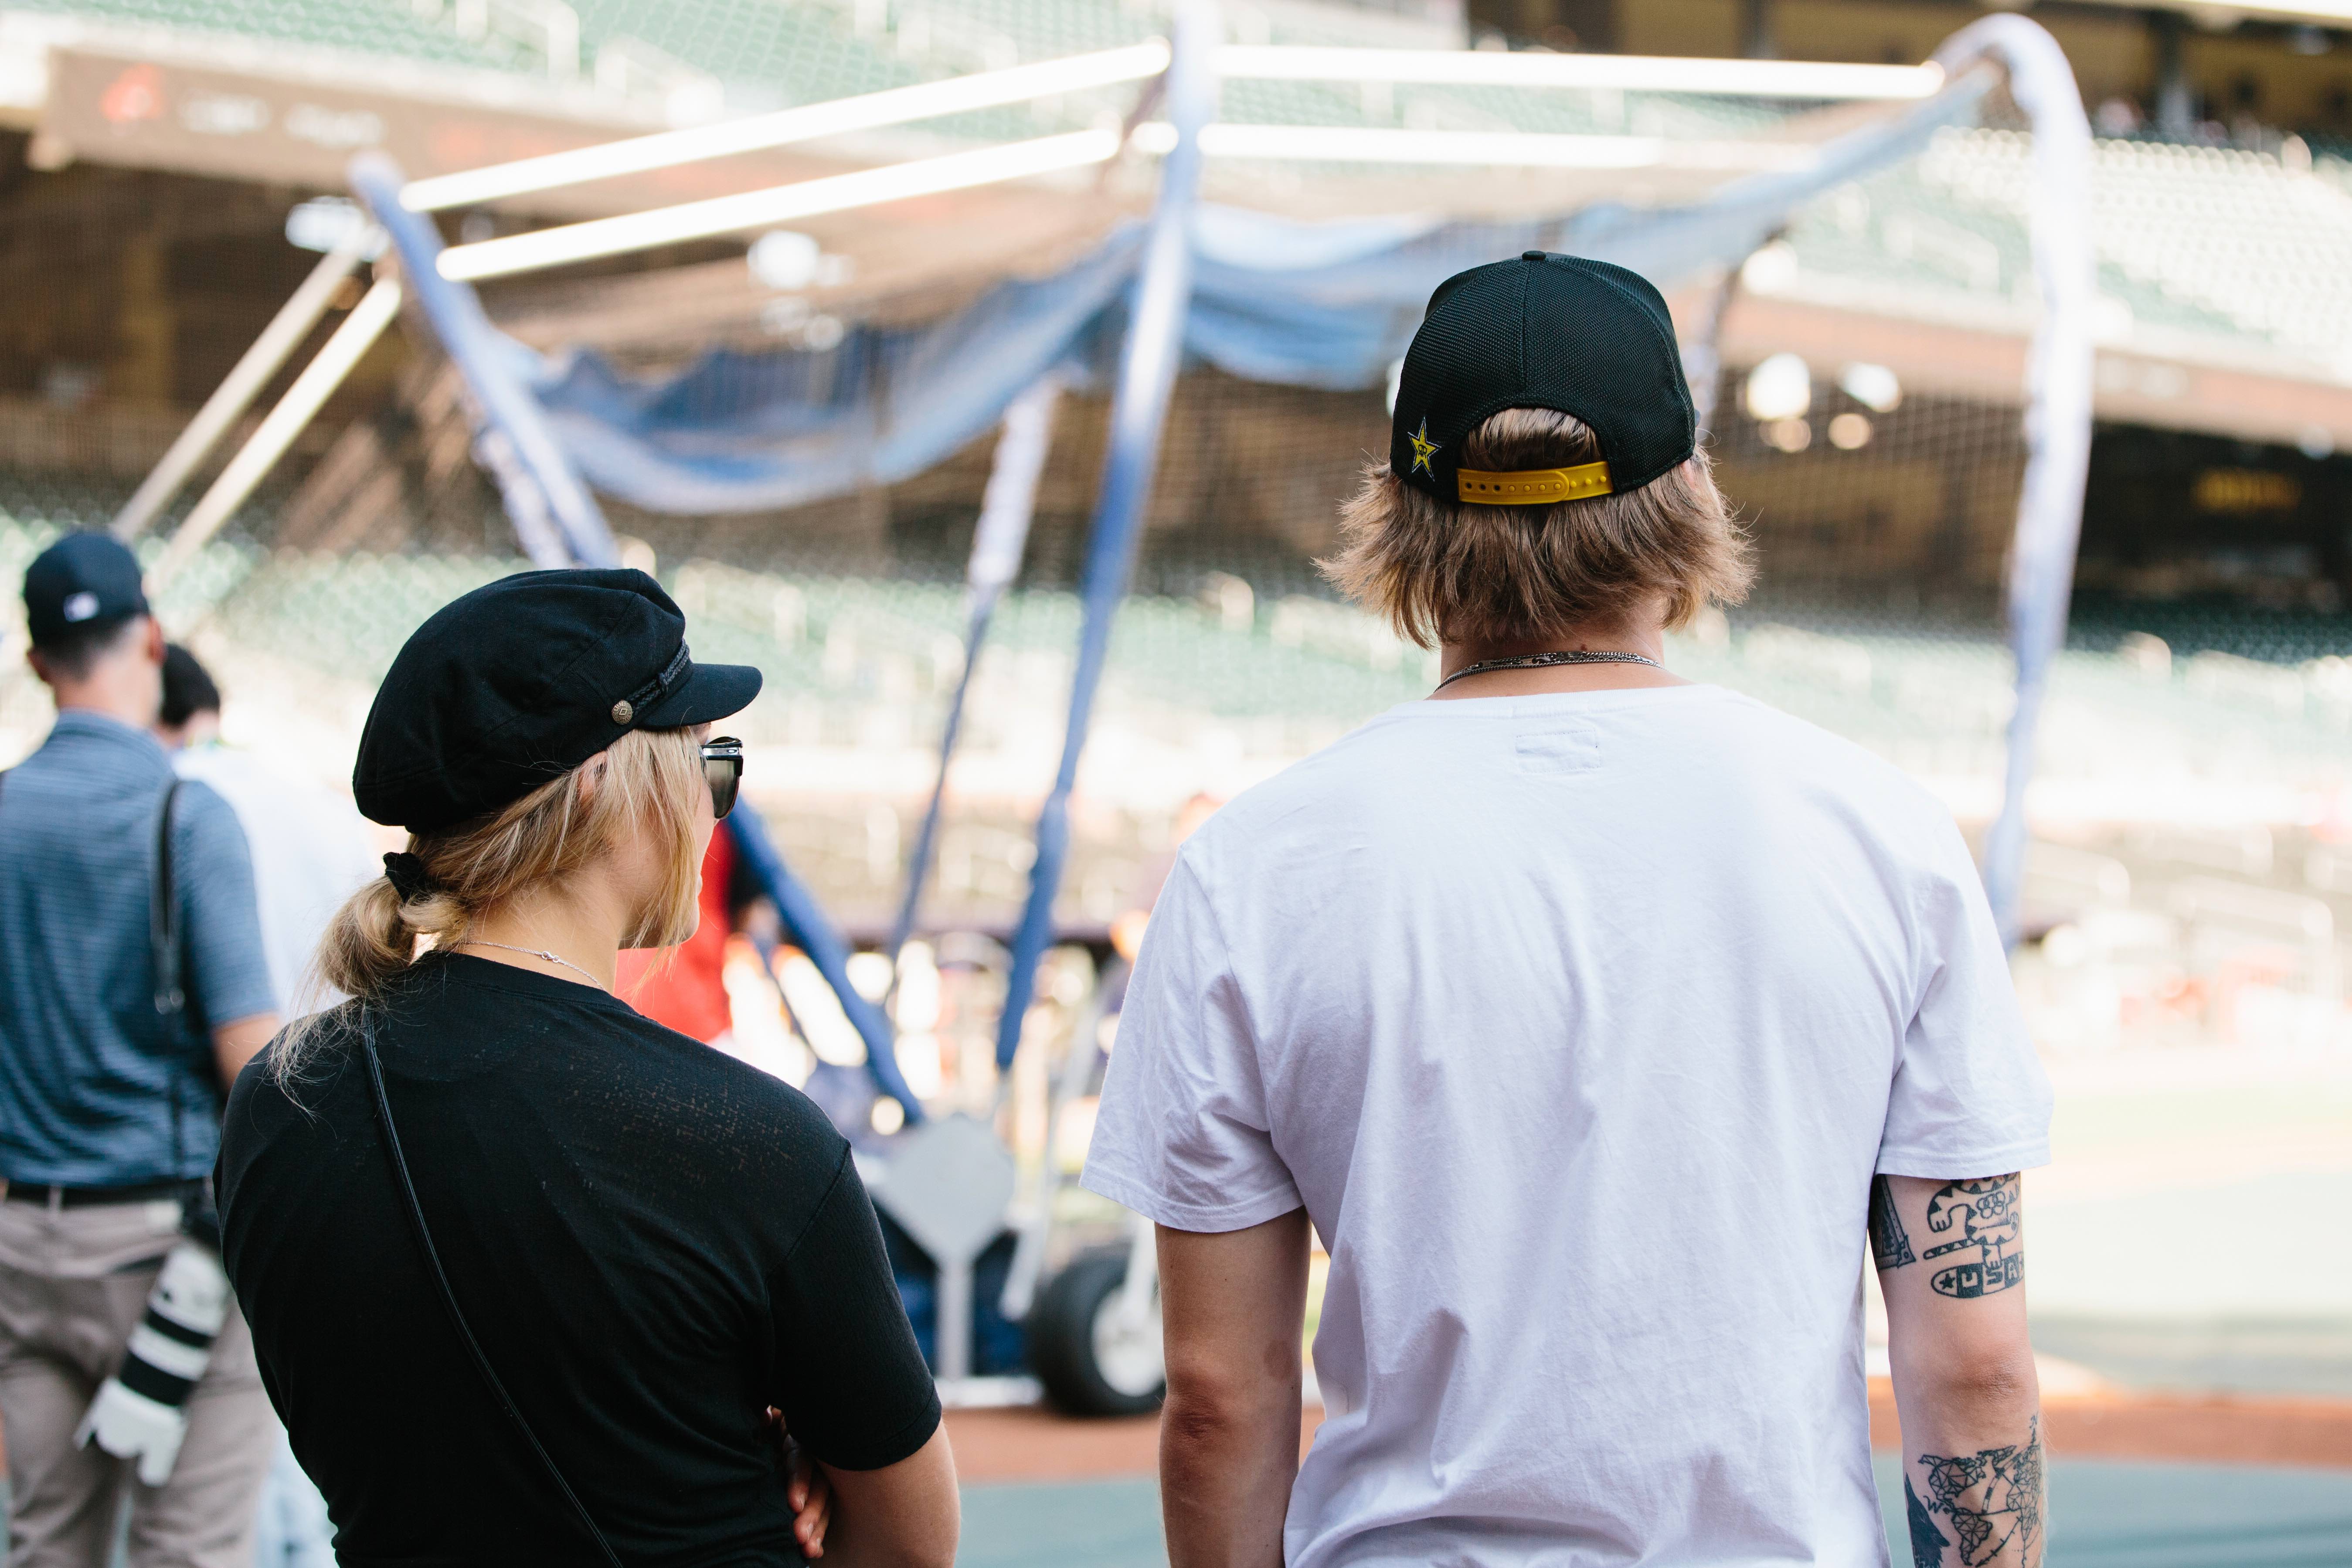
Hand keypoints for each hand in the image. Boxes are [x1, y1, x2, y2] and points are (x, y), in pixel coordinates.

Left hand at [766, 1407, 832, 1558]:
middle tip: (800, 1537)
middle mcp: (814, 1457)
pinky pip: (822, 1510)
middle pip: (820, 1485)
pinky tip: (816, 1550)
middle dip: (813, 1513)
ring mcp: (818, 1474)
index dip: (800, 1480)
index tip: (794, 1505)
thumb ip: (767, 1415)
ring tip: (808, 1550)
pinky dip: (819, 1531)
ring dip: (818, 1526)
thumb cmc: (771, 1417)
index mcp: (802, 1435)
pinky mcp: (815, 1491)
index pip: (804, 1459)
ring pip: (825, 1501)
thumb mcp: (769, 1413)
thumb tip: (764, 1418)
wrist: (776, 1419)